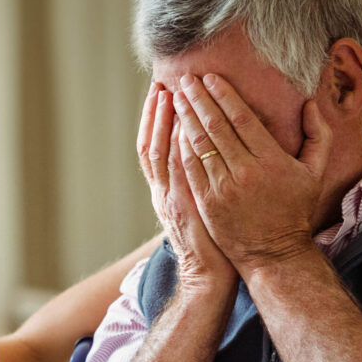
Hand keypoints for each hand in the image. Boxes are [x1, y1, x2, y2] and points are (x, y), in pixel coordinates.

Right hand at [137, 83, 236, 292]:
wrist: (208, 276)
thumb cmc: (211, 243)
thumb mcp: (195, 210)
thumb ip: (193, 183)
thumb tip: (200, 156)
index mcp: (164, 191)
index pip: (153, 148)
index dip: (153, 121)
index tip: (159, 94)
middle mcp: (162, 192)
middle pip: (151, 145)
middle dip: (154, 114)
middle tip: (159, 85)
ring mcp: (171, 198)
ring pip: (159, 154)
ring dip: (162, 123)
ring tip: (168, 94)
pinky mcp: (184, 205)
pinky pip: (176, 170)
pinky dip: (175, 147)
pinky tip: (181, 124)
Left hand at [171, 73, 331, 272]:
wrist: (273, 252)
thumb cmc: (294, 209)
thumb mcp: (316, 173)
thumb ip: (318, 136)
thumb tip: (310, 104)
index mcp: (270, 160)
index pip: (241, 118)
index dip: (223, 95)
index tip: (210, 78)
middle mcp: (245, 172)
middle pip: (215, 126)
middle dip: (198, 99)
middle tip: (186, 79)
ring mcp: (223, 188)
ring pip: (199, 144)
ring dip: (185, 117)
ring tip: (177, 98)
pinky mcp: (207, 202)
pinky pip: (189, 167)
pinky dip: (180, 145)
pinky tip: (175, 129)